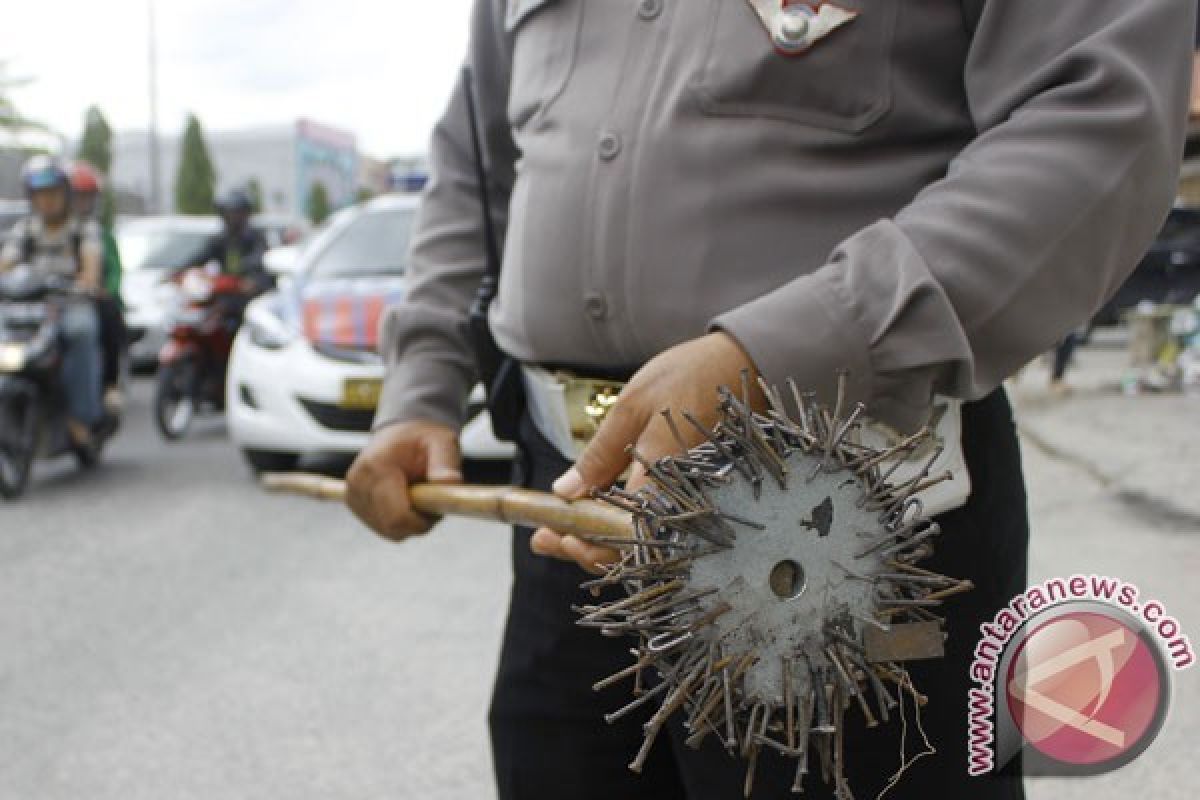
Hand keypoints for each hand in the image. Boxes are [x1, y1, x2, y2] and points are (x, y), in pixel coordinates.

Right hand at [345, 419, 462, 542]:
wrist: (401, 433)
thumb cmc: (423, 439)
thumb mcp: (442, 442)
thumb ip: (446, 462)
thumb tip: (450, 481)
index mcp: (377, 467)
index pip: (397, 517)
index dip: (422, 522)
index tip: (437, 508)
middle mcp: (358, 483)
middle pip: (392, 527)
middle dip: (417, 523)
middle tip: (430, 500)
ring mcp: (352, 494)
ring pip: (388, 531)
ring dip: (409, 522)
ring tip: (418, 496)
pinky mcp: (353, 503)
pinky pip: (382, 527)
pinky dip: (398, 521)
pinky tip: (404, 500)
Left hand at [530, 332, 763, 572]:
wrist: (744, 363)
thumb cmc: (691, 376)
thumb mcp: (632, 406)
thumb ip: (599, 455)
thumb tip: (566, 493)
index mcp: (664, 482)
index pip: (620, 535)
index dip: (584, 545)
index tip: (551, 535)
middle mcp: (682, 500)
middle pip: (630, 548)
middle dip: (583, 550)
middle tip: (544, 539)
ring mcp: (692, 500)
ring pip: (642, 540)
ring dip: (598, 542)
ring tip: (558, 533)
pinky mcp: (695, 492)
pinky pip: (657, 522)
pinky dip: (622, 527)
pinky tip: (598, 518)